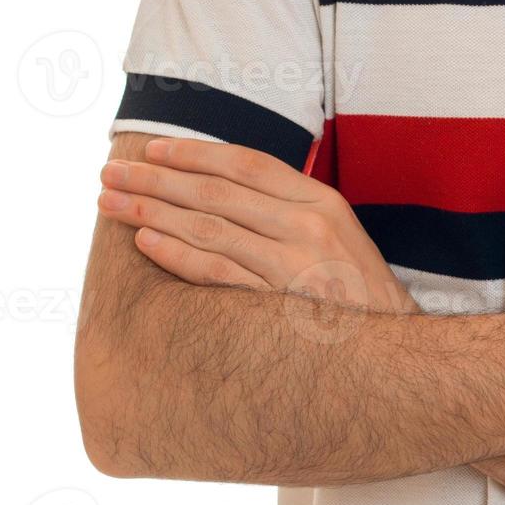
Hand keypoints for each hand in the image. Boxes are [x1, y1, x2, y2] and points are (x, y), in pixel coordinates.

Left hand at [97, 138, 413, 313]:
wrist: (395, 354)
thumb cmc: (358, 295)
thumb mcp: (339, 237)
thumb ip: (290, 210)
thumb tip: (225, 188)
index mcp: (323, 202)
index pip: (246, 163)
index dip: (193, 153)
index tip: (151, 150)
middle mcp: (309, 227)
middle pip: (217, 191)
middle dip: (155, 178)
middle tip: (109, 172)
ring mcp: (296, 266)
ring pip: (208, 227)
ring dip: (151, 211)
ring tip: (110, 202)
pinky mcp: (281, 304)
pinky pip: (216, 273)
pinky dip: (176, 254)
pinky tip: (144, 241)